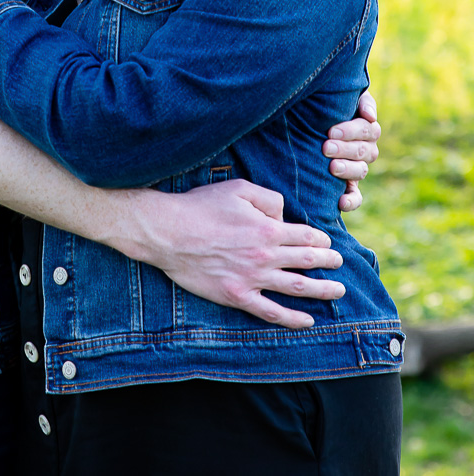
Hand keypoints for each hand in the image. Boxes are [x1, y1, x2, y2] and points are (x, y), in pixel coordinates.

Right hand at [131, 179, 344, 328]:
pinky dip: (293, 318)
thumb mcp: (238, 188)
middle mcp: (266, 255)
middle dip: (328, 262)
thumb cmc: (201, 206)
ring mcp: (252, 278)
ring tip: (338, 290)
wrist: (170, 232)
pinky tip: (308, 320)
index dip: (321, 239)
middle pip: (307, 261)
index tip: (327, 242)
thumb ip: (268, 198)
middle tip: (339, 264)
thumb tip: (283, 214)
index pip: (306, 236)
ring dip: (322, 290)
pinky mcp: (237, 296)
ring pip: (297, 287)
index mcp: (268, 228)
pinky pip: (271, 312)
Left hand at [325, 89, 380, 211]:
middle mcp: (365, 150)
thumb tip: (370, 116)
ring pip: (360, 171)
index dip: (351, 131)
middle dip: (345, 149)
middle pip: (362, 151)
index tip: (331, 131)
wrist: (312, 121)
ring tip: (332, 167)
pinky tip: (340, 202)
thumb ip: (362, 102)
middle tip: (326, 147)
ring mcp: (357, 168)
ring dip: (348, 170)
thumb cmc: (331, 105)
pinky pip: (356, 197)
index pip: (367, 130)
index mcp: (367, 129)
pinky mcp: (349, 186)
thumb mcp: (347, 98)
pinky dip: (351, 201)